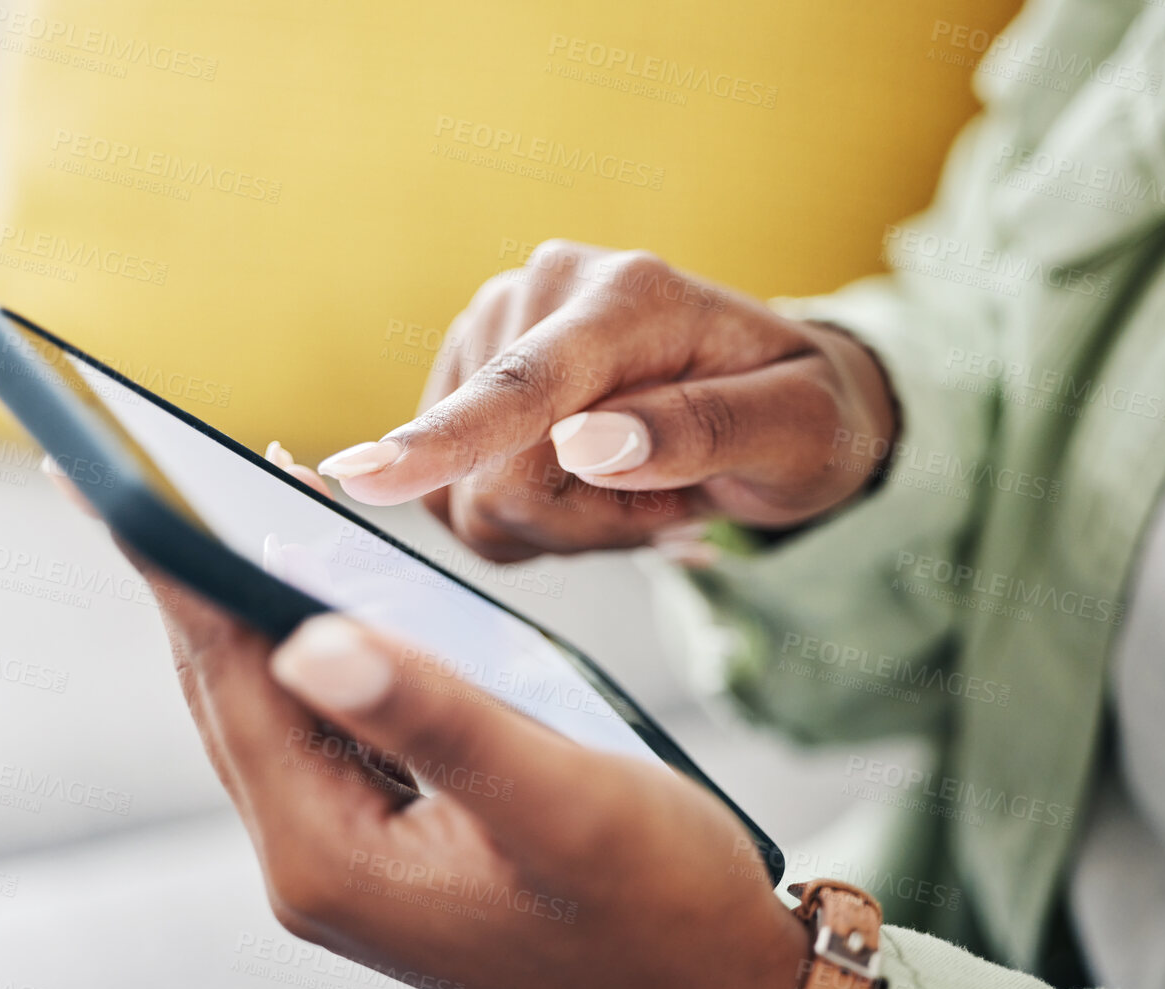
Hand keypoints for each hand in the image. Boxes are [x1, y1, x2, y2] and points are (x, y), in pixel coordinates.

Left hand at [47, 449, 887, 988]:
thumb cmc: (661, 904)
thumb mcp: (557, 796)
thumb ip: (435, 715)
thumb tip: (305, 632)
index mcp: (332, 857)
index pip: (227, 679)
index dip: (173, 565)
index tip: (106, 468)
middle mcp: (318, 863)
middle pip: (232, 688)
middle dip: (200, 572)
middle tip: (156, 457)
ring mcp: (352, 859)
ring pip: (278, 703)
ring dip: (260, 604)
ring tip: (236, 499)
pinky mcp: (391, 845)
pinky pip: (331, 725)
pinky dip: (323, 648)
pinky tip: (331, 592)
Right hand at [316, 239, 895, 560]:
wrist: (776, 395)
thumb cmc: (800, 415)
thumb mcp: (795, 433)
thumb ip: (701, 432)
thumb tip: (585, 443)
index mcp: (626, 295)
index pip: (524, 383)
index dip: (447, 439)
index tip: (365, 478)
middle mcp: (542, 291)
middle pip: (495, 472)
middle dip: (580, 519)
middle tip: (665, 498)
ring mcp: (492, 330)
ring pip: (468, 494)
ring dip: (559, 521)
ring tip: (633, 484)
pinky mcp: (465, 372)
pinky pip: (457, 496)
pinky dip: (528, 516)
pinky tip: (584, 482)